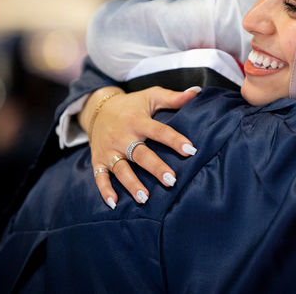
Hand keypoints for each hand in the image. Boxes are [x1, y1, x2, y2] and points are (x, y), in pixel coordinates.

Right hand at [79, 85, 199, 208]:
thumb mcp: (151, 96)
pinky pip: (100, 177)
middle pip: (140, 154)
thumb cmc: (132, 105)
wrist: (98, 109)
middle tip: (172, 180)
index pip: (159, 131)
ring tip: (146, 198)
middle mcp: (122, 137)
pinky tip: (114, 203)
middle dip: (155, 167)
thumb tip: (197, 92)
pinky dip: (105, 190)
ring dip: (132, 184)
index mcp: (138, 121)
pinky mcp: (98, 161)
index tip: (191, 150)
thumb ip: (173, 97)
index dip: (174, 140)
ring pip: (121, 169)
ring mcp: (109, 150)